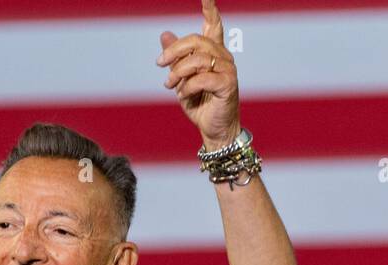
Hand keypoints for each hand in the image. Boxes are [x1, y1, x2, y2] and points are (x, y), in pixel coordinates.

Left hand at [157, 0, 240, 150]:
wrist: (213, 129)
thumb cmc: (200, 103)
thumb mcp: (181, 78)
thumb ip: (175, 57)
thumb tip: (164, 34)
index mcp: (214, 52)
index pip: (214, 24)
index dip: (210, 9)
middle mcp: (223, 57)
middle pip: (197, 40)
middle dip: (174, 51)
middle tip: (159, 63)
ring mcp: (228, 70)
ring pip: (198, 60)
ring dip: (178, 72)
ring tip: (170, 85)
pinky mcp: (228, 85)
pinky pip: (202, 78)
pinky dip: (187, 87)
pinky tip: (182, 95)